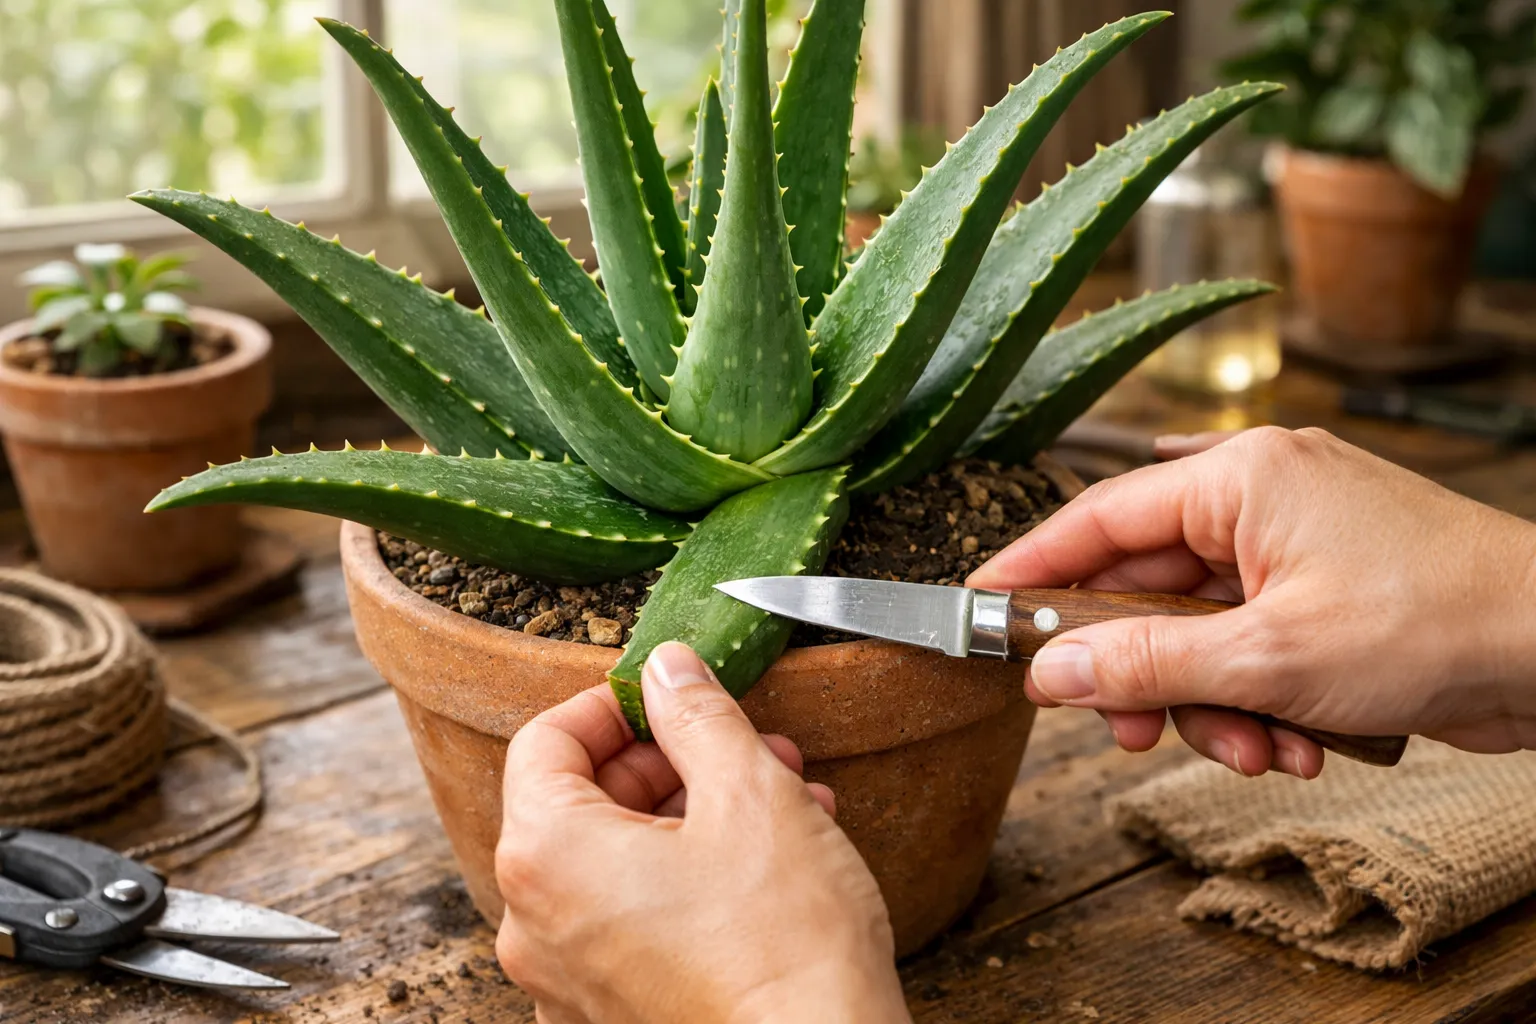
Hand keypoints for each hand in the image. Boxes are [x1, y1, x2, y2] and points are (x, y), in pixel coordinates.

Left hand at [495, 641, 909, 1023]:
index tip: (667, 693)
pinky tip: (768, 868)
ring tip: (780, 800)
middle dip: (671, 763)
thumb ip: (697, 715)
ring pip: (618, 866)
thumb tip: (668, 671)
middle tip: (743, 745)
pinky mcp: (612, 1019)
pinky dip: (688, 885)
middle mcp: (536, 927)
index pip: (544, 741)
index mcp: (546, 856)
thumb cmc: (784, 946)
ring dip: (694, 819)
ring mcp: (569, 984)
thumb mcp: (749, 793)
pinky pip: (635, 926)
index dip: (612, 704)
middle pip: (582, 804)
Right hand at [968, 427, 1535, 778]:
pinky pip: (1246, 650)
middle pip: (1144, 590)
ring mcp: (1294, 550)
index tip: (978, 609)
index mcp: (1239, 478)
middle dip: (1145, 674)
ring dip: (1210, 705)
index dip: (1030, 568)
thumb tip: (1047, 673)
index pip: (1097, 517)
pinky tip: (1299, 741)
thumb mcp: (1267, 658)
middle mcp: (1259, 502)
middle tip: (1128, 730)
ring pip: (1196, 634)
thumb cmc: (1435, 622)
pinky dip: (1256, 702)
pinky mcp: (1322, 598)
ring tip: (1259, 750)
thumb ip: (1143, 664)